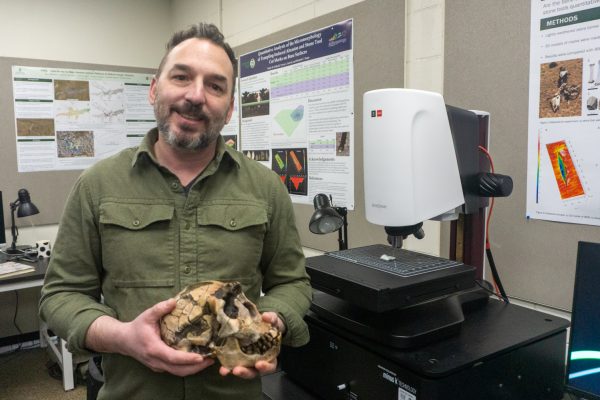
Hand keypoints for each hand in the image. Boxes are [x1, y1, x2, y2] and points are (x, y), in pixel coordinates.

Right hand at [86, 299, 213, 375]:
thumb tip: (174, 301)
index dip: (187, 359)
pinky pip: (175, 370)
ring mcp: (158, 366)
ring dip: (194, 369)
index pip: (173, 358)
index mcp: (154, 349)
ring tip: (208, 361)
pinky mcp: (160, 367)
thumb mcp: (147, 315)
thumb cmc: (136, 327)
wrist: (123, 341)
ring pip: (178, 372)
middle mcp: (156, 361)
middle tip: (212, 360)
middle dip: (196, 368)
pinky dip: (187, 368)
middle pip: (179, 370)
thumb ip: (160, 308)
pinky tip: (197, 360)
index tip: (201, 357)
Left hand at [218, 312, 282, 378]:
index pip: (270, 365)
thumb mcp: (273, 321)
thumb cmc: (270, 325)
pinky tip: (220, 366)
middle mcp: (259, 361)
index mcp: (270, 356)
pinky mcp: (238, 356)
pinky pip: (232, 363)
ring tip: (224, 370)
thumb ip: (272, 319)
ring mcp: (248, 360)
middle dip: (245, 372)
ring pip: (242, 369)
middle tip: (237, 370)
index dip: (265, 367)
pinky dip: (226, 365)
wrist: (261, 324)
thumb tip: (266, 316)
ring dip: (233, 370)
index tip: (259, 364)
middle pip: (253, 371)